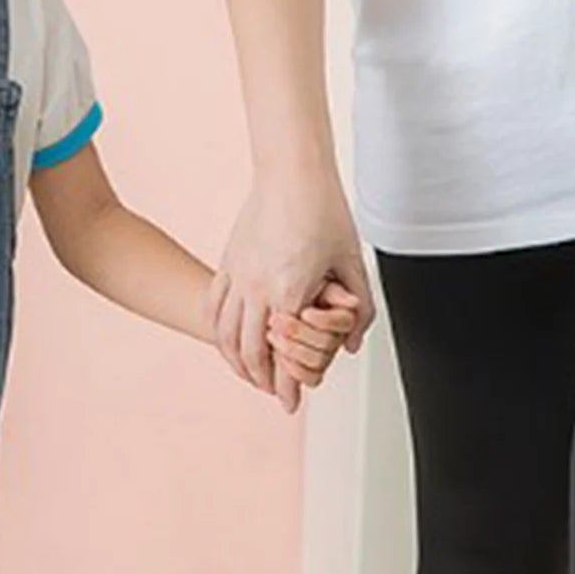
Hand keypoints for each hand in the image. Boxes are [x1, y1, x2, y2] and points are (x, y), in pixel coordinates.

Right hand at [210, 172, 374, 413]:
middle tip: (273, 392)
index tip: (291, 402)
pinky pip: (214, 308)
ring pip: (226, 335)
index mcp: (288, 292)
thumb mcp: (351, 261)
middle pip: (250, 352)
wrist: (291, 171)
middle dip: (261, 380)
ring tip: (250, 374)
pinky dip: (220, 333)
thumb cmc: (322, 209)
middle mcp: (257, 289)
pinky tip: (228, 342)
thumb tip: (353, 343)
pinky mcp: (228, 263)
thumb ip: (359, 307)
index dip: (287, 385)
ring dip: (237, 362)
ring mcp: (237, 276)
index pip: (283, 354)